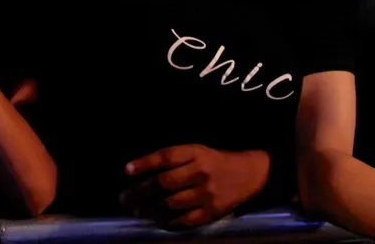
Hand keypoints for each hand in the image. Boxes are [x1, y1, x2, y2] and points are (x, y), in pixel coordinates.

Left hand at [121, 146, 268, 227]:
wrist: (249, 174)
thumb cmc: (215, 161)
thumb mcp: (197, 151)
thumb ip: (174, 159)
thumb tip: (143, 171)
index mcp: (196, 153)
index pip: (166, 157)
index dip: (145, 163)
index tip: (127, 170)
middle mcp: (201, 172)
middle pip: (164, 182)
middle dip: (141, 191)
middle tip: (125, 197)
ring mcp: (207, 194)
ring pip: (171, 203)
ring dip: (150, 208)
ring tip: (137, 210)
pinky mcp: (212, 212)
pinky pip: (184, 220)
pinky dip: (167, 221)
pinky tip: (156, 220)